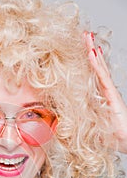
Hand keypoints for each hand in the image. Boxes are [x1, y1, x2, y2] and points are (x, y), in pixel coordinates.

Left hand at [85, 31, 126, 152]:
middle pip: (95, 67)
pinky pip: (103, 77)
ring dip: (92, 52)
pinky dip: (97, 65)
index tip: (78, 50)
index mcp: (97, 96)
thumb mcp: (85, 127)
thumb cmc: (108, 136)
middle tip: (83, 36)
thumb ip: (73, 123)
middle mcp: (104, 91)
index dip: (85, 63)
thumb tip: (56, 124)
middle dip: (88, 51)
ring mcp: (109, 92)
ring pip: (99, 68)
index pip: (89, 76)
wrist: (124, 141)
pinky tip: (93, 54)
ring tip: (87, 38)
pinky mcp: (113, 95)